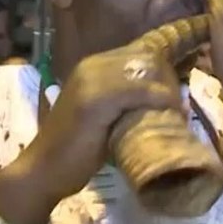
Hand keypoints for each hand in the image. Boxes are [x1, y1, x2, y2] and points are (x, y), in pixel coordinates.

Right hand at [0, 45, 182, 213]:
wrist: (44, 171)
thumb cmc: (75, 149)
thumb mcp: (102, 115)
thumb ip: (123, 100)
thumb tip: (158, 98)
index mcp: (91, 66)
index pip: (137, 53)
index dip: (161, 70)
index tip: (174, 93)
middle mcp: (90, 65)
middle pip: (144, 57)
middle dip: (167, 78)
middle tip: (178, 105)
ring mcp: (90, 81)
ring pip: (144, 71)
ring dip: (166, 90)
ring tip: (177, 112)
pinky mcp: (94, 101)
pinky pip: (137, 91)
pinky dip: (159, 100)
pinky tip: (170, 114)